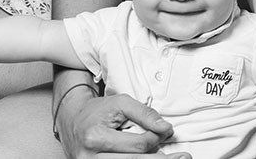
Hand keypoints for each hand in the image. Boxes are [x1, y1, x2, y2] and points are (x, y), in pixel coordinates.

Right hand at [57, 90, 184, 158]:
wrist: (71, 121)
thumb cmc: (97, 111)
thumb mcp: (121, 103)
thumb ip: (144, 113)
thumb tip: (165, 128)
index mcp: (96, 138)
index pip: (137, 145)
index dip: (156, 138)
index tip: (166, 132)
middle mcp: (91, 158)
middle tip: (184, 158)